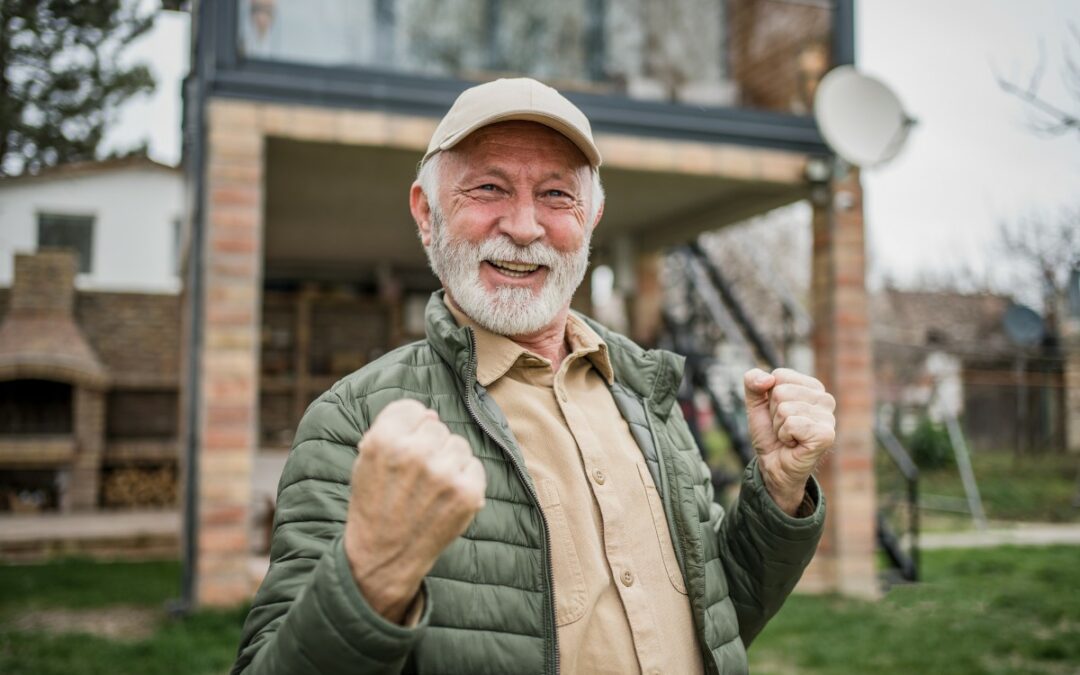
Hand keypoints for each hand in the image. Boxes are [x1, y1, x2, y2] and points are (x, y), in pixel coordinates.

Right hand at [343, 399, 486, 622]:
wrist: (383, 556)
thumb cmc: (374, 504)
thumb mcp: (366, 461)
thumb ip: (392, 430)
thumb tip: (431, 415)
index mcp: (384, 440)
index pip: (412, 409)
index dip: (409, 428)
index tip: (405, 448)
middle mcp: (414, 452)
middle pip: (437, 426)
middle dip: (429, 446)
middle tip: (416, 476)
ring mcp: (444, 472)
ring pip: (458, 444)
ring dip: (448, 461)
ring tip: (430, 488)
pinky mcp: (468, 492)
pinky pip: (475, 466)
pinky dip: (465, 479)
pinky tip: (445, 498)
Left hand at [743, 368, 835, 515]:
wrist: (773, 465)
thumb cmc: (770, 434)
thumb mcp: (756, 404)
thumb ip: (753, 382)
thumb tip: (767, 378)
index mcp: (813, 387)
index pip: (779, 376)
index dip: (769, 397)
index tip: (778, 414)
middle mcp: (825, 399)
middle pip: (780, 391)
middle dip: (773, 413)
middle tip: (783, 428)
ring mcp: (828, 417)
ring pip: (784, 409)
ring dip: (779, 427)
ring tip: (789, 437)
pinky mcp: (826, 435)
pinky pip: (791, 424)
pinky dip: (785, 436)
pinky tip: (794, 444)